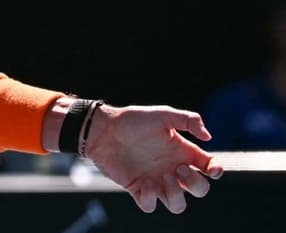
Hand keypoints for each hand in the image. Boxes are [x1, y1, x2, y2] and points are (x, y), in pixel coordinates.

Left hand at [84, 103, 223, 213]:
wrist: (104, 129)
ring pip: (177, 205)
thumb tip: (208, 137)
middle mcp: (172, 169)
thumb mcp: (163, 114)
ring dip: (176, 195)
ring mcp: (156, 181)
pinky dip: (151, 199)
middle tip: (178, 168)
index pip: (209, 168)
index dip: (216, 171)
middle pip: (199, 190)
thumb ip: (188, 120)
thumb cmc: (132, 120)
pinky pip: (150, 205)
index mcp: (182, 152)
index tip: (212, 169)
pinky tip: (146, 184)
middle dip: (196, 184)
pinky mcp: (137, 188)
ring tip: (163, 176)